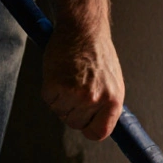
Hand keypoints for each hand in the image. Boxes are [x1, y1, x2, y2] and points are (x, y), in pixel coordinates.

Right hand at [42, 17, 124, 140]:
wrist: (83, 29)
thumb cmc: (97, 53)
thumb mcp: (112, 82)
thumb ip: (106, 105)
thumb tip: (99, 125)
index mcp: (113, 100)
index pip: (99, 133)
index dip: (89, 128)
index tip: (85, 122)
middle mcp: (96, 99)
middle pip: (75, 124)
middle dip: (72, 109)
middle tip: (75, 87)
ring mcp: (76, 94)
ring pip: (60, 112)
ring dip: (60, 98)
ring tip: (69, 77)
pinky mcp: (56, 86)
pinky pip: (48, 100)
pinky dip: (50, 89)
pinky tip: (59, 73)